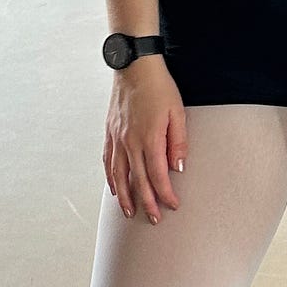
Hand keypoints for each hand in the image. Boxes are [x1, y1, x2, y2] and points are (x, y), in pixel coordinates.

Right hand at [103, 62, 186, 223]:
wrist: (134, 67)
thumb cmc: (159, 87)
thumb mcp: (177, 113)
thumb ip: (178, 142)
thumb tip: (177, 168)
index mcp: (149, 138)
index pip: (157, 175)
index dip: (165, 194)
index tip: (172, 205)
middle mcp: (129, 142)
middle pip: (137, 181)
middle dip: (146, 203)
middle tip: (153, 219)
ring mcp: (117, 138)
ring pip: (118, 175)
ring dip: (124, 197)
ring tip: (130, 212)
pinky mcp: (109, 133)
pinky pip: (108, 162)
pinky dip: (111, 178)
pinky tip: (115, 188)